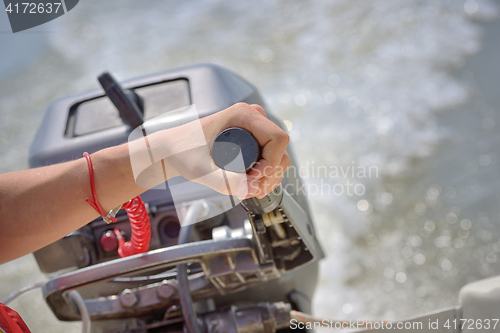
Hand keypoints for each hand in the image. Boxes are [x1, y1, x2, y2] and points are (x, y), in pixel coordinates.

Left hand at [130, 103, 290, 198]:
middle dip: (270, 175)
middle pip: (280, 150)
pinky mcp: (253, 138)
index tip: (252, 179)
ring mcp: (255, 127)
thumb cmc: (183, 152)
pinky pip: (271, 157)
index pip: (278, 139)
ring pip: (278, 156)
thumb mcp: (201, 170)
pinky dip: (267, 175)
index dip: (271, 164)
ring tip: (248, 190)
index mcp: (244, 115)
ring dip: (270, 178)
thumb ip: (223, 181)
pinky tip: (252, 185)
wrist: (174, 149)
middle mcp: (253, 117)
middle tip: (249, 190)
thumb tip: (251, 188)